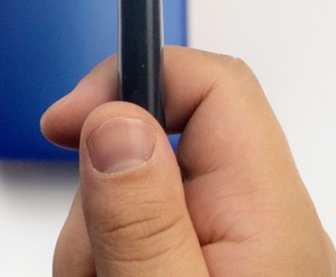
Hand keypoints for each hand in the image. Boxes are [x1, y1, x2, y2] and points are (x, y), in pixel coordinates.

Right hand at [41, 46, 335, 275]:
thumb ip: (140, 217)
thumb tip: (114, 121)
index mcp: (267, 217)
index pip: (212, 83)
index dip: (131, 77)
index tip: (68, 119)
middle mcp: (260, 225)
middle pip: (152, 141)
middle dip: (94, 187)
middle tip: (90, 256)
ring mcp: (233, 249)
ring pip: (129, 188)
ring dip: (92, 236)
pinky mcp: (205, 268)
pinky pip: (136, 229)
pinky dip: (103, 257)